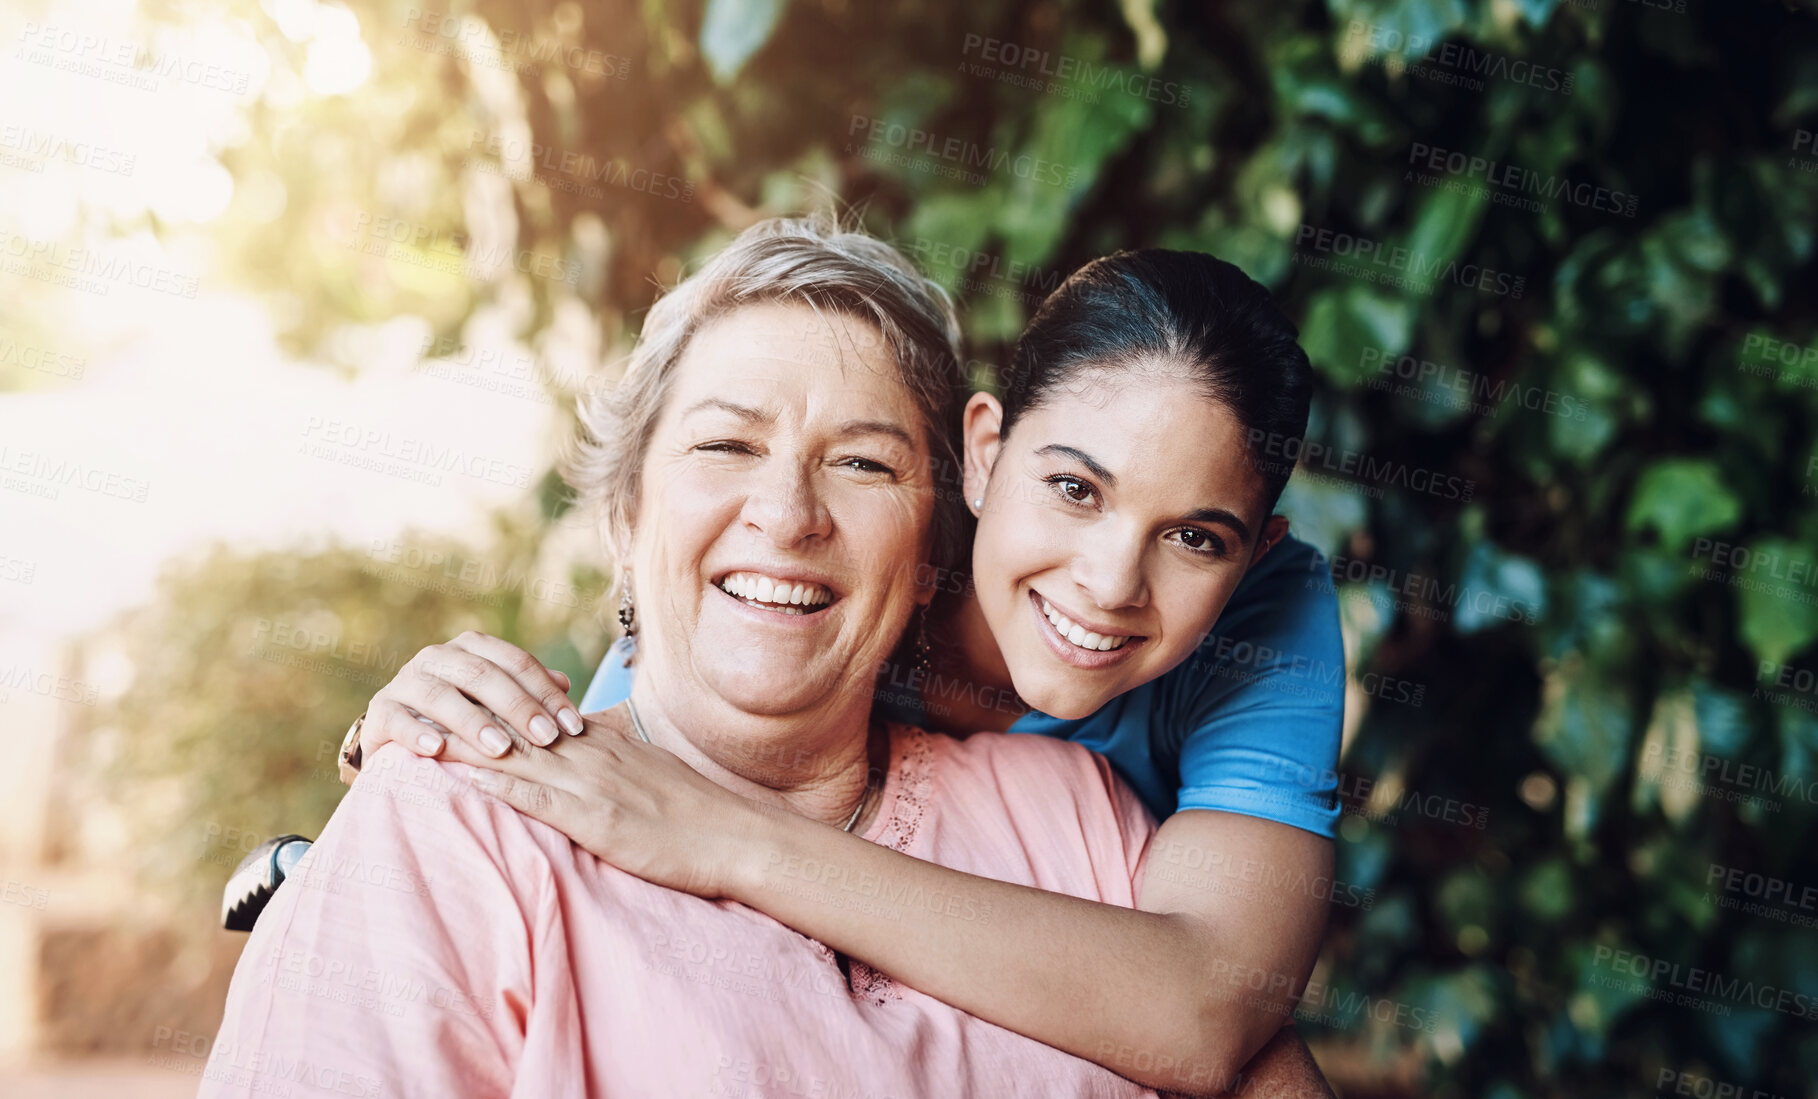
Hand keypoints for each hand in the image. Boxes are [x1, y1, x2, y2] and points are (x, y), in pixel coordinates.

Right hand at [354, 631, 583, 773]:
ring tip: (501, 749)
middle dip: (518, 707)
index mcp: (471, 649)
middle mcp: (437, 658)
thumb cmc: (462, 716)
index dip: (546, 693)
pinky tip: (437, 750)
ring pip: (440, 696)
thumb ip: (527, 691)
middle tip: (547, 738)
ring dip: (473, 722)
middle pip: (482, 675)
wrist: (400, 735)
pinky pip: (397, 719)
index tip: (573, 725)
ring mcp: (405, 682)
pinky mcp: (380, 711)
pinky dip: (417, 734)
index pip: (516, 663)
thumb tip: (565, 683)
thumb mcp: (496, 702)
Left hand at [444, 706, 764, 899]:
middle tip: (422, 704)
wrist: (734, 836)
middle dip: (467, 717)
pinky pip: (541, 798)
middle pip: (517, 728)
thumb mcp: (651, 773)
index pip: (537, 716)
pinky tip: (468, 777)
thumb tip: (583, 751)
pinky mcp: (597, 819)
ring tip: (425, 734)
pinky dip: (502, 784)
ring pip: (520, 756)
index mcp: (604, 744)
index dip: (492, 706)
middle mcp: (594, 755)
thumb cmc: (697, 814)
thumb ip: (614, 760)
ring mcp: (594, 785)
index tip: (452, 696)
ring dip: (470, 745)